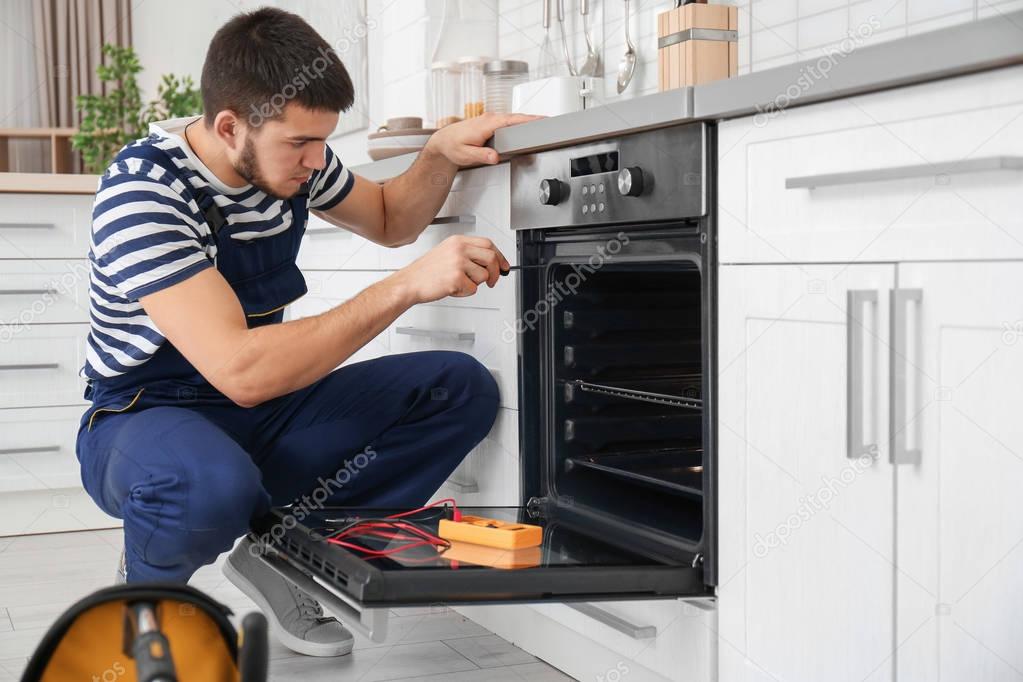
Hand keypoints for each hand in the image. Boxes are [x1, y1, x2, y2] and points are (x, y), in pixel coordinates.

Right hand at [391, 235, 511, 303]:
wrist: (409, 283)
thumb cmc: (426, 272)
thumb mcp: (446, 253)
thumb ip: (467, 253)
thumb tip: (491, 262)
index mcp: (457, 241)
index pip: (488, 244)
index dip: (500, 256)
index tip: (504, 266)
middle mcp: (459, 249)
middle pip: (491, 258)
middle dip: (496, 272)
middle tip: (492, 282)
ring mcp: (458, 263)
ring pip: (484, 276)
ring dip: (475, 284)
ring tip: (459, 284)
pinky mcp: (456, 278)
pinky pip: (473, 289)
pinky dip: (464, 293)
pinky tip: (452, 289)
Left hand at [424, 112, 545, 166]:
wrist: (444, 141)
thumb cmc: (453, 146)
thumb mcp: (466, 154)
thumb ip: (481, 155)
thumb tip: (494, 157)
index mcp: (487, 124)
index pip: (512, 120)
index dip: (528, 119)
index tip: (541, 119)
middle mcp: (490, 118)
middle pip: (517, 117)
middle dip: (534, 118)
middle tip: (550, 122)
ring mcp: (491, 119)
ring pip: (514, 118)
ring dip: (528, 120)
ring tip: (544, 124)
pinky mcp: (492, 122)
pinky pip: (509, 120)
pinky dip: (520, 122)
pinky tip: (528, 126)